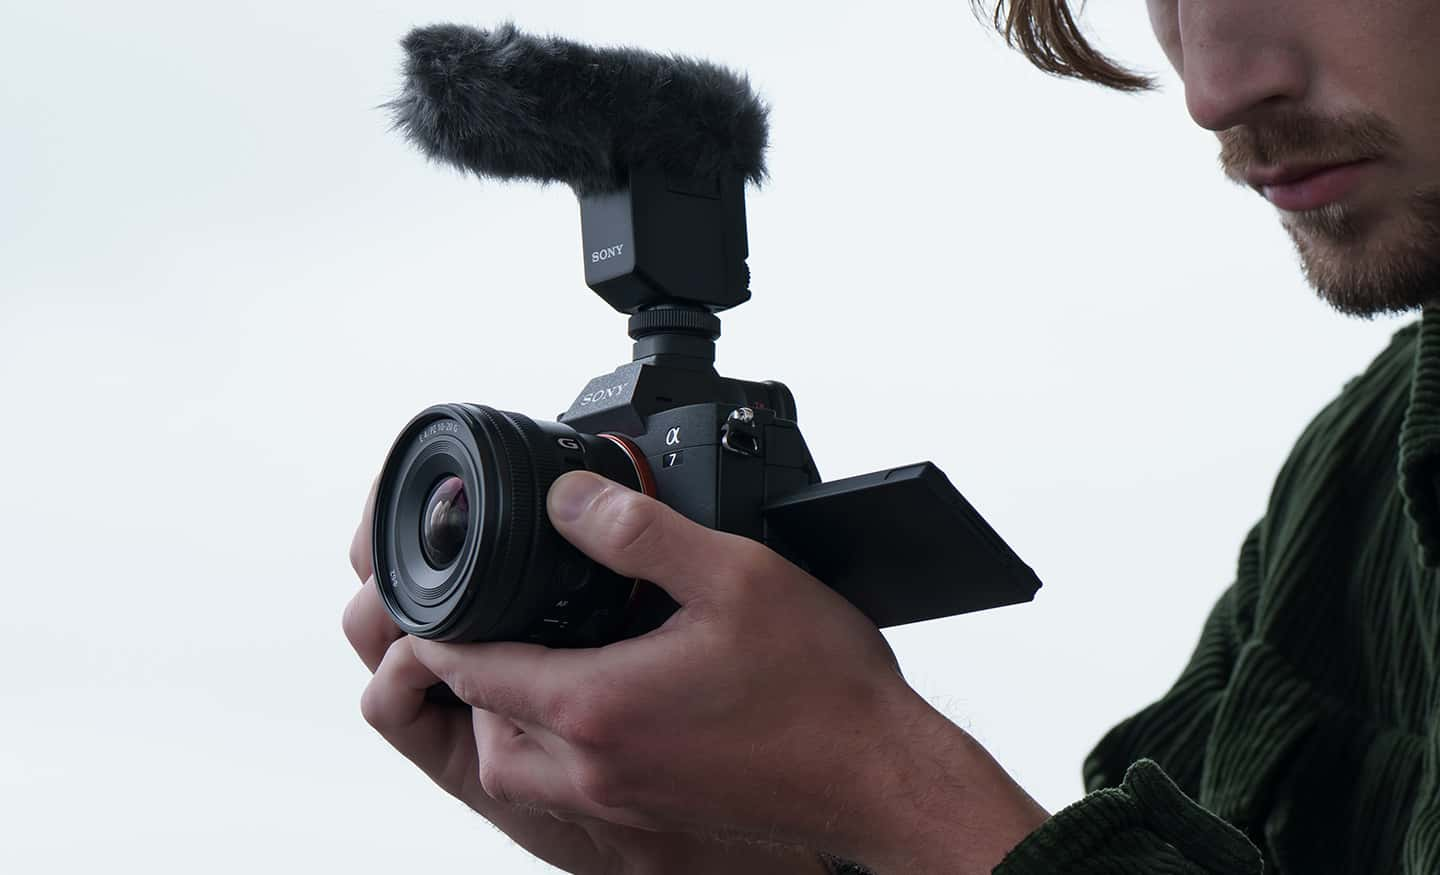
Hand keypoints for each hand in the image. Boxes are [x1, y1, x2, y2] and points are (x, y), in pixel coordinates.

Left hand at [359, 470, 1049, 873]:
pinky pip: (567, 784)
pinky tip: (600, 696)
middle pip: (479, 726)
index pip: (469, 668)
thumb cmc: (821, 690)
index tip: (433, 587)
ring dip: (506, 713)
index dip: (438, 624)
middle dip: (465, 671)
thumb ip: (640, 532)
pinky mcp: (654, 811)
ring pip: (517, 766)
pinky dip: (554, 742)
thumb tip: (568, 497)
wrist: (882, 780)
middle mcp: (595, 767)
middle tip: (480, 615)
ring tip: (533, 655)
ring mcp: (623, 798)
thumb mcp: (733, 575)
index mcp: (597, 707)